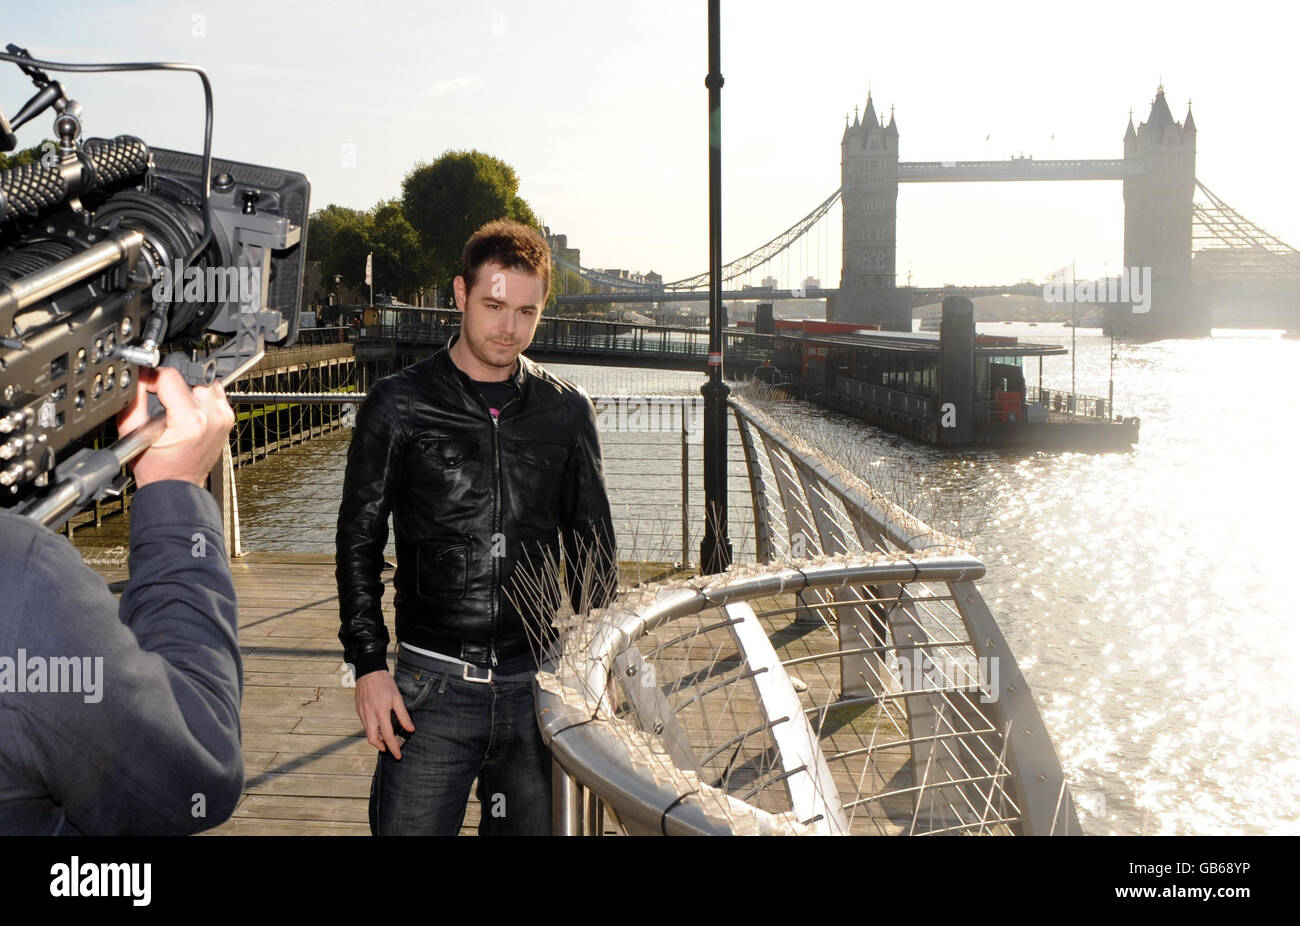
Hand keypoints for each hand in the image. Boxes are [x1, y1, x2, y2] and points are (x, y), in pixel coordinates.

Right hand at [117, 366, 234, 486]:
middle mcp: (212, 416)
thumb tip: (138, 375)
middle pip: (191, 375)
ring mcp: (223, 417)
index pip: (170, 376)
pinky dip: (201, 396)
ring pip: (205, 382)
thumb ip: (134, 398)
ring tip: (175, 404)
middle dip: (172, 382)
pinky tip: (188, 409)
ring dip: (188, 387)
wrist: (176, 485)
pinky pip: (214, 394)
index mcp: (189, 420)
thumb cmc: (156, 466)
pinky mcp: (227, 419)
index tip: (146, 384)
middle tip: (160, 396)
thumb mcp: (131, 430)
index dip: (153, 376)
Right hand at [355, 670, 413, 758]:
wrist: (369, 672)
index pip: (388, 736)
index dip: (394, 748)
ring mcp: (362, 714)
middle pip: (373, 740)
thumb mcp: (397, 698)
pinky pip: (365, 725)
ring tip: (386, 738)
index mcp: (381, 713)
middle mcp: (369, 716)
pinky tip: (379, 726)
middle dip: (382, 747)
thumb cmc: (384, 683)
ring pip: (368, 734)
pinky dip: (372, 730)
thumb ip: (403, 715)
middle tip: (390, 748)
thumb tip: (410, 729)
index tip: (398, 755)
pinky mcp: (359, 711)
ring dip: (377, 739)